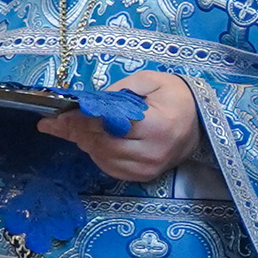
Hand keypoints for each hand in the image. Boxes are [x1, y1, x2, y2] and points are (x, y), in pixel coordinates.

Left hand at [42, 71, 201, 185]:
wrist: (200, 123)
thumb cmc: (175, 97)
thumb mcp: (149, 81)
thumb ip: (118, 91)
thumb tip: (85, 103)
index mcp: (157, 126)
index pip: (111, 126)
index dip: (82, 121)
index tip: (59, 116)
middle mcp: (153, 152)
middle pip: (103, 145)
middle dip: (77, 132)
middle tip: (57, 121)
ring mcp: (149, 168)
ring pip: (103, 159)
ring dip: (84, 143)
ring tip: (73, 128)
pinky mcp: (144, 176)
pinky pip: (111, 168)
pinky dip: (96, 155)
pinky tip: (92, 141)